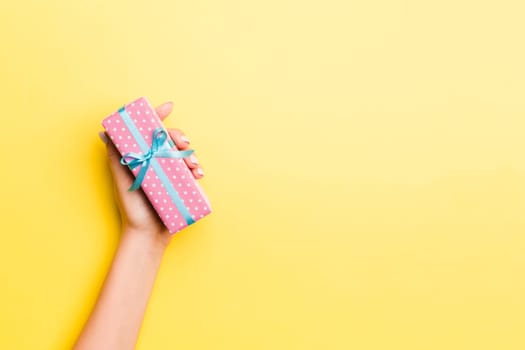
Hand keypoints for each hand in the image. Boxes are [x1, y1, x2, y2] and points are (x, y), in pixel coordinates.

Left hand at [98, 101, 203, 245]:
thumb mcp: (122, 180)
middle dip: (180, 137)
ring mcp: (170, 175)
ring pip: (183, 155)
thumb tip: (104, 132)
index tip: (169, 107)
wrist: (147, 235)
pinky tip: (198, 174)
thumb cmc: (131, 209)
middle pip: (170, 140)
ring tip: (192, 166)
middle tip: (184, 144)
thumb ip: (116, 157)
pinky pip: (191, 172)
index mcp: (142, 158)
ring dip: (191, 154)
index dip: (159, 116)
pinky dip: (197, 169)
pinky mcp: (181, 186)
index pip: (150, 131)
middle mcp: (156, 163)